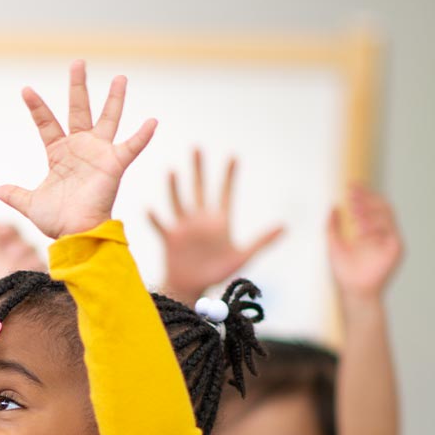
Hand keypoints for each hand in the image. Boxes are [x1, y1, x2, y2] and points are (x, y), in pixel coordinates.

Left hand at [0, 61, 157, 240]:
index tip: (26, 89)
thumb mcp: (31, 204)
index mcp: (59, 154)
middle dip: (78, 86)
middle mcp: (81, 148)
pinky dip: (142, 136)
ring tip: (120, 77)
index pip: (46, 123)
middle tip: (78, 62)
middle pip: (79, 110)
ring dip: (114, 99)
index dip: (36, 108)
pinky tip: (152, 121)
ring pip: (107, 119)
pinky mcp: (114, 165)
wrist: (76, 235)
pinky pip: (130, 147)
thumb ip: (16, 195)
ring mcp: (99, 154)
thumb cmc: (58, 221)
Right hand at [0, 221, 44, 302]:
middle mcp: (15, 260)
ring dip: (24, 254)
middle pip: (21, 240)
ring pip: (33, 254)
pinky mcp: (38, 286)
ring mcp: (29, 273)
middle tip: (3, 247)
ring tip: (12, 264)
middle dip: (12, 241)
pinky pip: (40, 269)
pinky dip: (33, 268)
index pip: (6, 229)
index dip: (1, 226)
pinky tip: (23, 277)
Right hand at [149, 149, 284, 299]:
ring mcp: (184, 227)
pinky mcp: (170, 238)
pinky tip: (149, 208)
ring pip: (179, 201)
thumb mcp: (243, 257)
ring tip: (173, 170)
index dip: (229, 175)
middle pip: (199, 189)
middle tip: (197, 147)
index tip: (233, 155)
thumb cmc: (218, 272)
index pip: (225, 193)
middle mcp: (200, 220)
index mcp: (219, 221)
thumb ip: (262, 241)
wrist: (193, 288)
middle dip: (198, 169)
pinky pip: (161, 225)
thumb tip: (284, 227)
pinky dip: (155, 218)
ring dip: (175, 187)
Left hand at [329, 183, 404, 302]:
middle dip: (367, 197)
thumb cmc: (345, 272)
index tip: (350, 186)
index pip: (370, 206)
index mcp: (370, 230)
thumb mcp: (333, 244)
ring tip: (355, 212)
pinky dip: (375, 225)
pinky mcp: (396, 247)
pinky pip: (389, 229)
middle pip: (381, 206)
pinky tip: (361, 230)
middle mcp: (382, 232)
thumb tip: (333, 207)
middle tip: (352, 194)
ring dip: (370, 210)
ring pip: (387, 214)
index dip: (362, 194)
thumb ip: (332, 226)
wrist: (353, 291)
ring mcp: (390, 239)